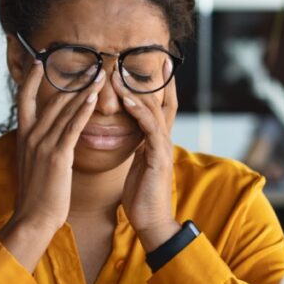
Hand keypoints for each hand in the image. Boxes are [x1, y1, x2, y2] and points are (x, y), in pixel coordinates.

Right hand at [0, 63, 105, 270]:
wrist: (32, 219)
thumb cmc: (37, 196)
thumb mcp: (33, 165)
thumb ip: (39, 147)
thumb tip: (47, 137)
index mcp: (23, 136)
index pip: (24, 97)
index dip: (33, 77)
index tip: (41, 59)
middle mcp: (30, 135)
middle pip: (51, 98)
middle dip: (72, 79)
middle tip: (88, 63)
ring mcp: (42, 145)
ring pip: (64, 109)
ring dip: (84, 89)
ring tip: (99, 73)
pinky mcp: (57, 156)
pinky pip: (72, 127)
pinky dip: (83, 110)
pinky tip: (93, 98)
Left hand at [116, 71, 181, 252]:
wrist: (151, 222)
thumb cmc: (141, 196)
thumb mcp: (137, 165)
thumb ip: (138, 146)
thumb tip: (130, 133)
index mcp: (158, 141)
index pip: (161, 105)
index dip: (160, 84)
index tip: (156, 63)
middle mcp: (164, 139)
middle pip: (159, 101)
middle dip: (146, 80)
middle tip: (130, 61)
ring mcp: (164, 147)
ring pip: (153, 111)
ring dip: (135, 91)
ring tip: (119, 75)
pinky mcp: (159, 158)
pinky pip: (150, 129)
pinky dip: (139, 113)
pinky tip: (128, 101)